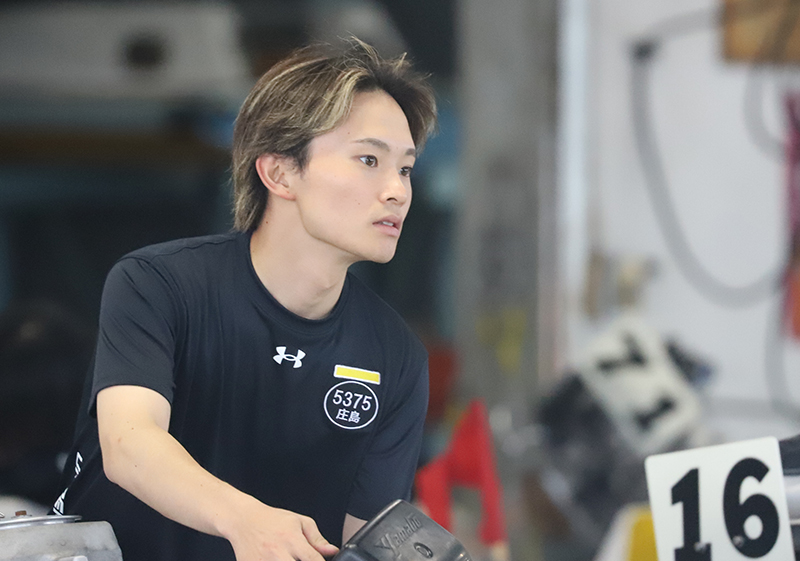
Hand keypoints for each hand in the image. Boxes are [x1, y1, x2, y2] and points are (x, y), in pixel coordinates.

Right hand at [223, 497, 338, 560]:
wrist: (243, 520)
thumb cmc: (272, 520)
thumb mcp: (299, 522)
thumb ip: (317, 538)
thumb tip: (332, 551)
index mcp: (292, 539)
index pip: (313, 559)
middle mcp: (278, 552)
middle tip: (301, 560)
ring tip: (289, 558)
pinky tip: (277, 560)